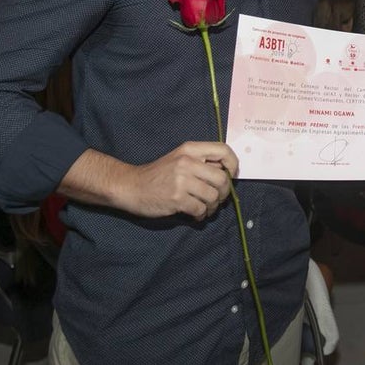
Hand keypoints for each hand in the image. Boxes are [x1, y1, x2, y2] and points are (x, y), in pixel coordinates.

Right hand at [118, 141, 238, 220]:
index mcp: (190, 149)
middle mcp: (187, 162)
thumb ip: (201, 163)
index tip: (231, 176)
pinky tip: (195, 215)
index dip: (233, 164)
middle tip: (218, 199)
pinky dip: (201, 215)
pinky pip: (200, 209)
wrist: (131, 186)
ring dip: (212, 207)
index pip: (223, 150)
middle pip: (222, 178)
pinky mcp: (176, 198)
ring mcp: (181, 180)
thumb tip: (227, 174)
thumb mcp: (179, 159)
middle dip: (224, 193)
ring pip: (213, 196)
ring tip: (205, 209)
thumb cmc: (158, 174)